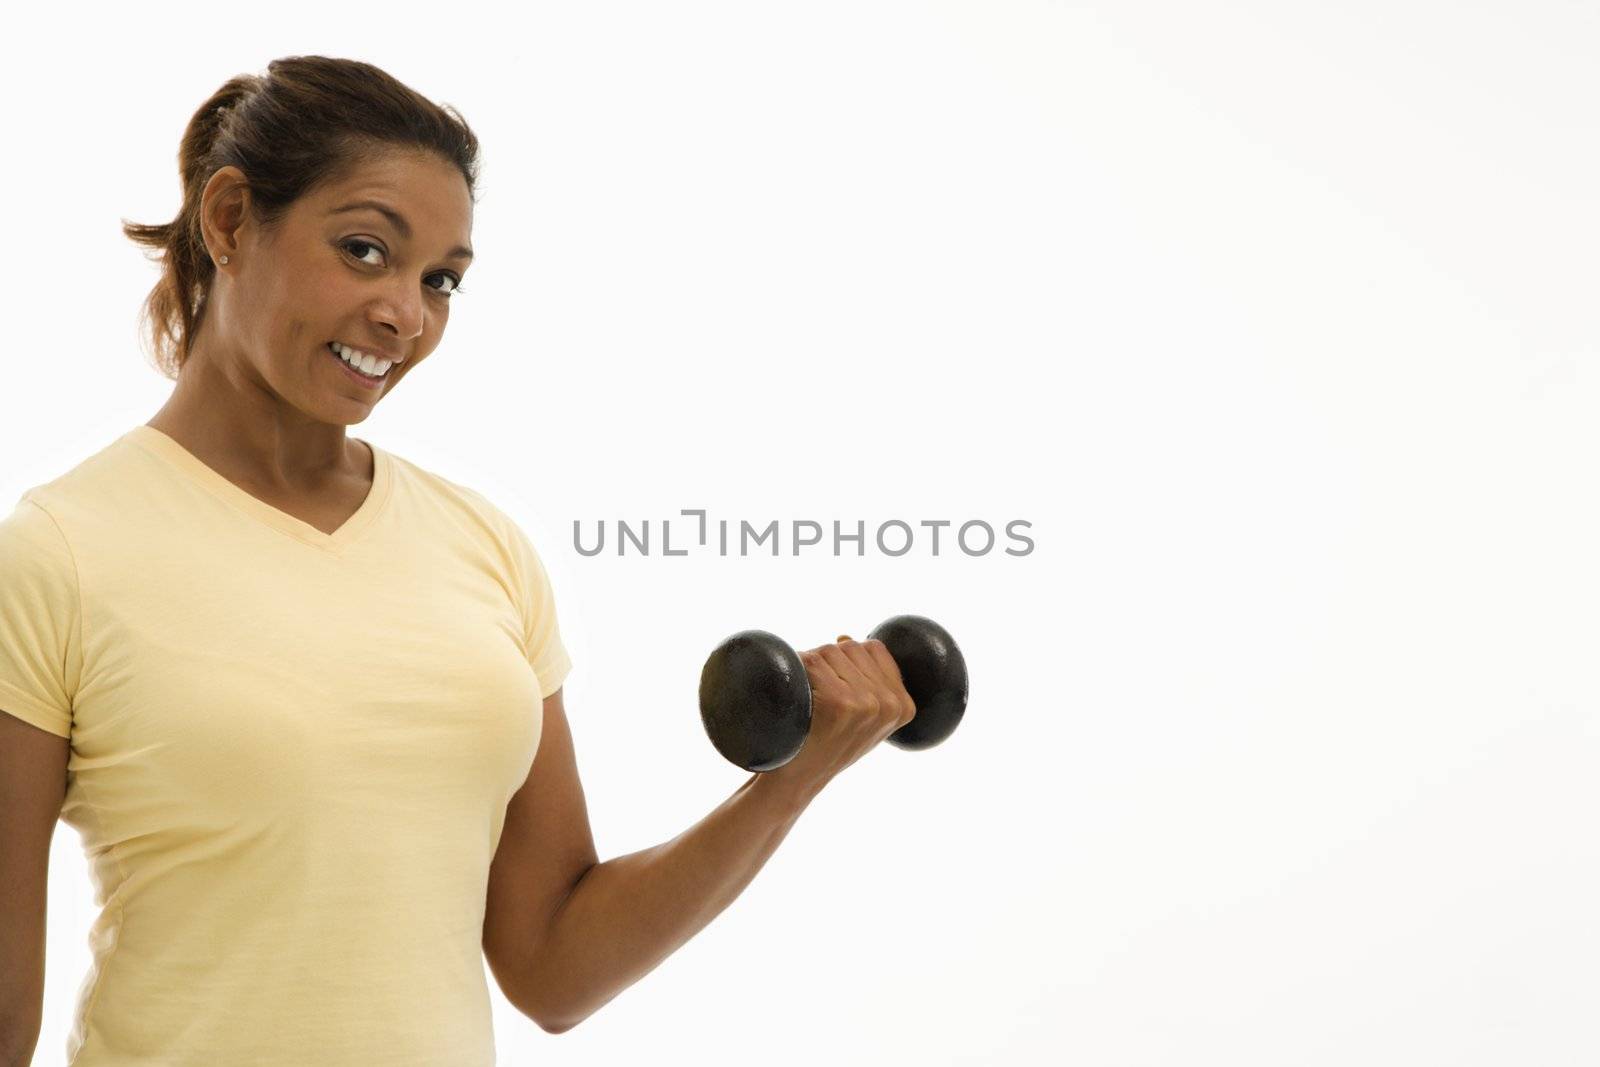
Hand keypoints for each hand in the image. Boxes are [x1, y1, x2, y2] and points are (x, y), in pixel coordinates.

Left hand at [760, 634, 917, 799]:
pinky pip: (813, 661)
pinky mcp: (837, 702)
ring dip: (812, 665)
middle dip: (830, 661)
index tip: (838, 683)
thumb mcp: (863, 716)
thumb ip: (868, 679)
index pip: (875, 649)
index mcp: (904, 706)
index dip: (849, 658)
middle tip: (819, 694)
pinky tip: (798, 694)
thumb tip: (845, 637)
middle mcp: (889, 703)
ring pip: (830, 650)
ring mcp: (865, 702)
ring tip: (810, 697)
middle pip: (851, 647)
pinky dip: (798, 668)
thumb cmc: (828, 742)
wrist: (799, 778)